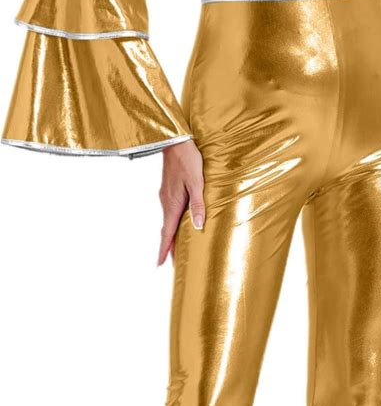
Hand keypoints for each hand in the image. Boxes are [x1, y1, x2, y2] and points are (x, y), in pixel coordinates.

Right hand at [156, 139, 204, 266]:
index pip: (167, 233)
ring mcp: (165, 196)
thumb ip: (198, 205)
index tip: (158, 264)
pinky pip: (169, 212)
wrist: (176, 141)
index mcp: (172, 204)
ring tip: (175, 247)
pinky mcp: (168, 190)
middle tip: (169, 262)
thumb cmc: (188, 161)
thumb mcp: (197, 183)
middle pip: (166, 230)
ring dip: (170, 235)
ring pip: (167, 221)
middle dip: (167, 246)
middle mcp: (166, 202)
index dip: (163, 250)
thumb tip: (197, 226)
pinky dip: (171, 223)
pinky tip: (178, 223)